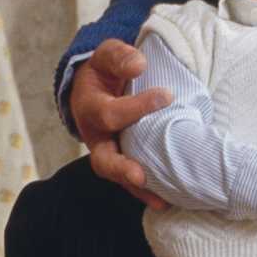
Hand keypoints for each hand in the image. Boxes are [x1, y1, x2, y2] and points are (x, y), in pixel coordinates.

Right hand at [70, 39, 172, 205]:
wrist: (95, 87)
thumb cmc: (105, 71)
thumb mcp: (106, 56)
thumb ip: (119, 57)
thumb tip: (138, 65)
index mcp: (89, 107)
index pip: (110, 112)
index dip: (137, 107)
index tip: (166, 96)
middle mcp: (95, 136)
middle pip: (102, 158)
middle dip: (121, 168)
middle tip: (141, 175)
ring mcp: (107, 152)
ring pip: (116, 176)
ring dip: (137, 189)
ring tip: (161, 198)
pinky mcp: (120, 161)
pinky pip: (130, 181)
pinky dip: (145, 192)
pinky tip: (165, 200)